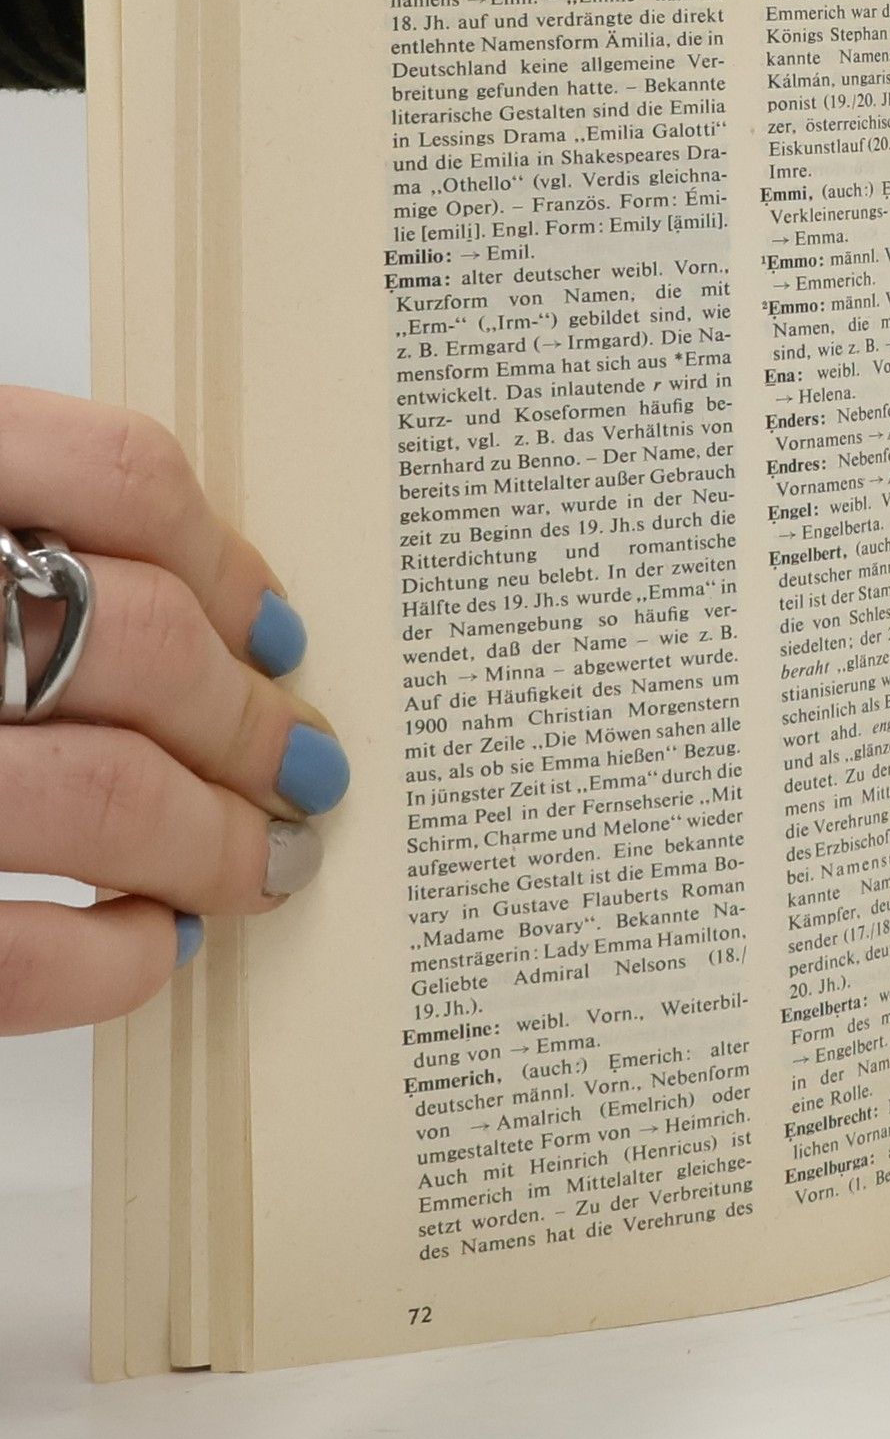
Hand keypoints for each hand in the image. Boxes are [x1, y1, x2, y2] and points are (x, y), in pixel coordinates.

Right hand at [0, 387, 348, 1034]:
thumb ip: (35, 543)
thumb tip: (217, 623)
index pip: (115, 475)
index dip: (225, 561)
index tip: (281, 630)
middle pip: (139, 640)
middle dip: (252, 724)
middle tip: (311, 770)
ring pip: (103, 792)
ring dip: (214, 841)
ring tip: (265, 864)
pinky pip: (14, 956)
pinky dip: (111, 964)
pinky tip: (153, 948)